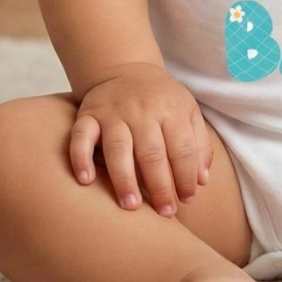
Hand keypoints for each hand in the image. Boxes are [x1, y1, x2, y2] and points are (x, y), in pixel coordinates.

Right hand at [71, 61, 212, 216]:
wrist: (125, 69)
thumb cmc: (161, 100)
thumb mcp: (187, 111)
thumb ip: (198, 144)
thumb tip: (201, 181)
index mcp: (171, 109)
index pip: (182, 148)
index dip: (186, 177)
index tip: (185, 200)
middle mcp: (142, 110)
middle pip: (152, 152)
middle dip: (160, 186)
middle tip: (164, 213)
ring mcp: (114, 112)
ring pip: (118, 147)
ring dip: (124, 178)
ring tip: (131, 205)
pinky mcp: (89, 114)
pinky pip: (81, 136)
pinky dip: (80, 157)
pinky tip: (85, 180)